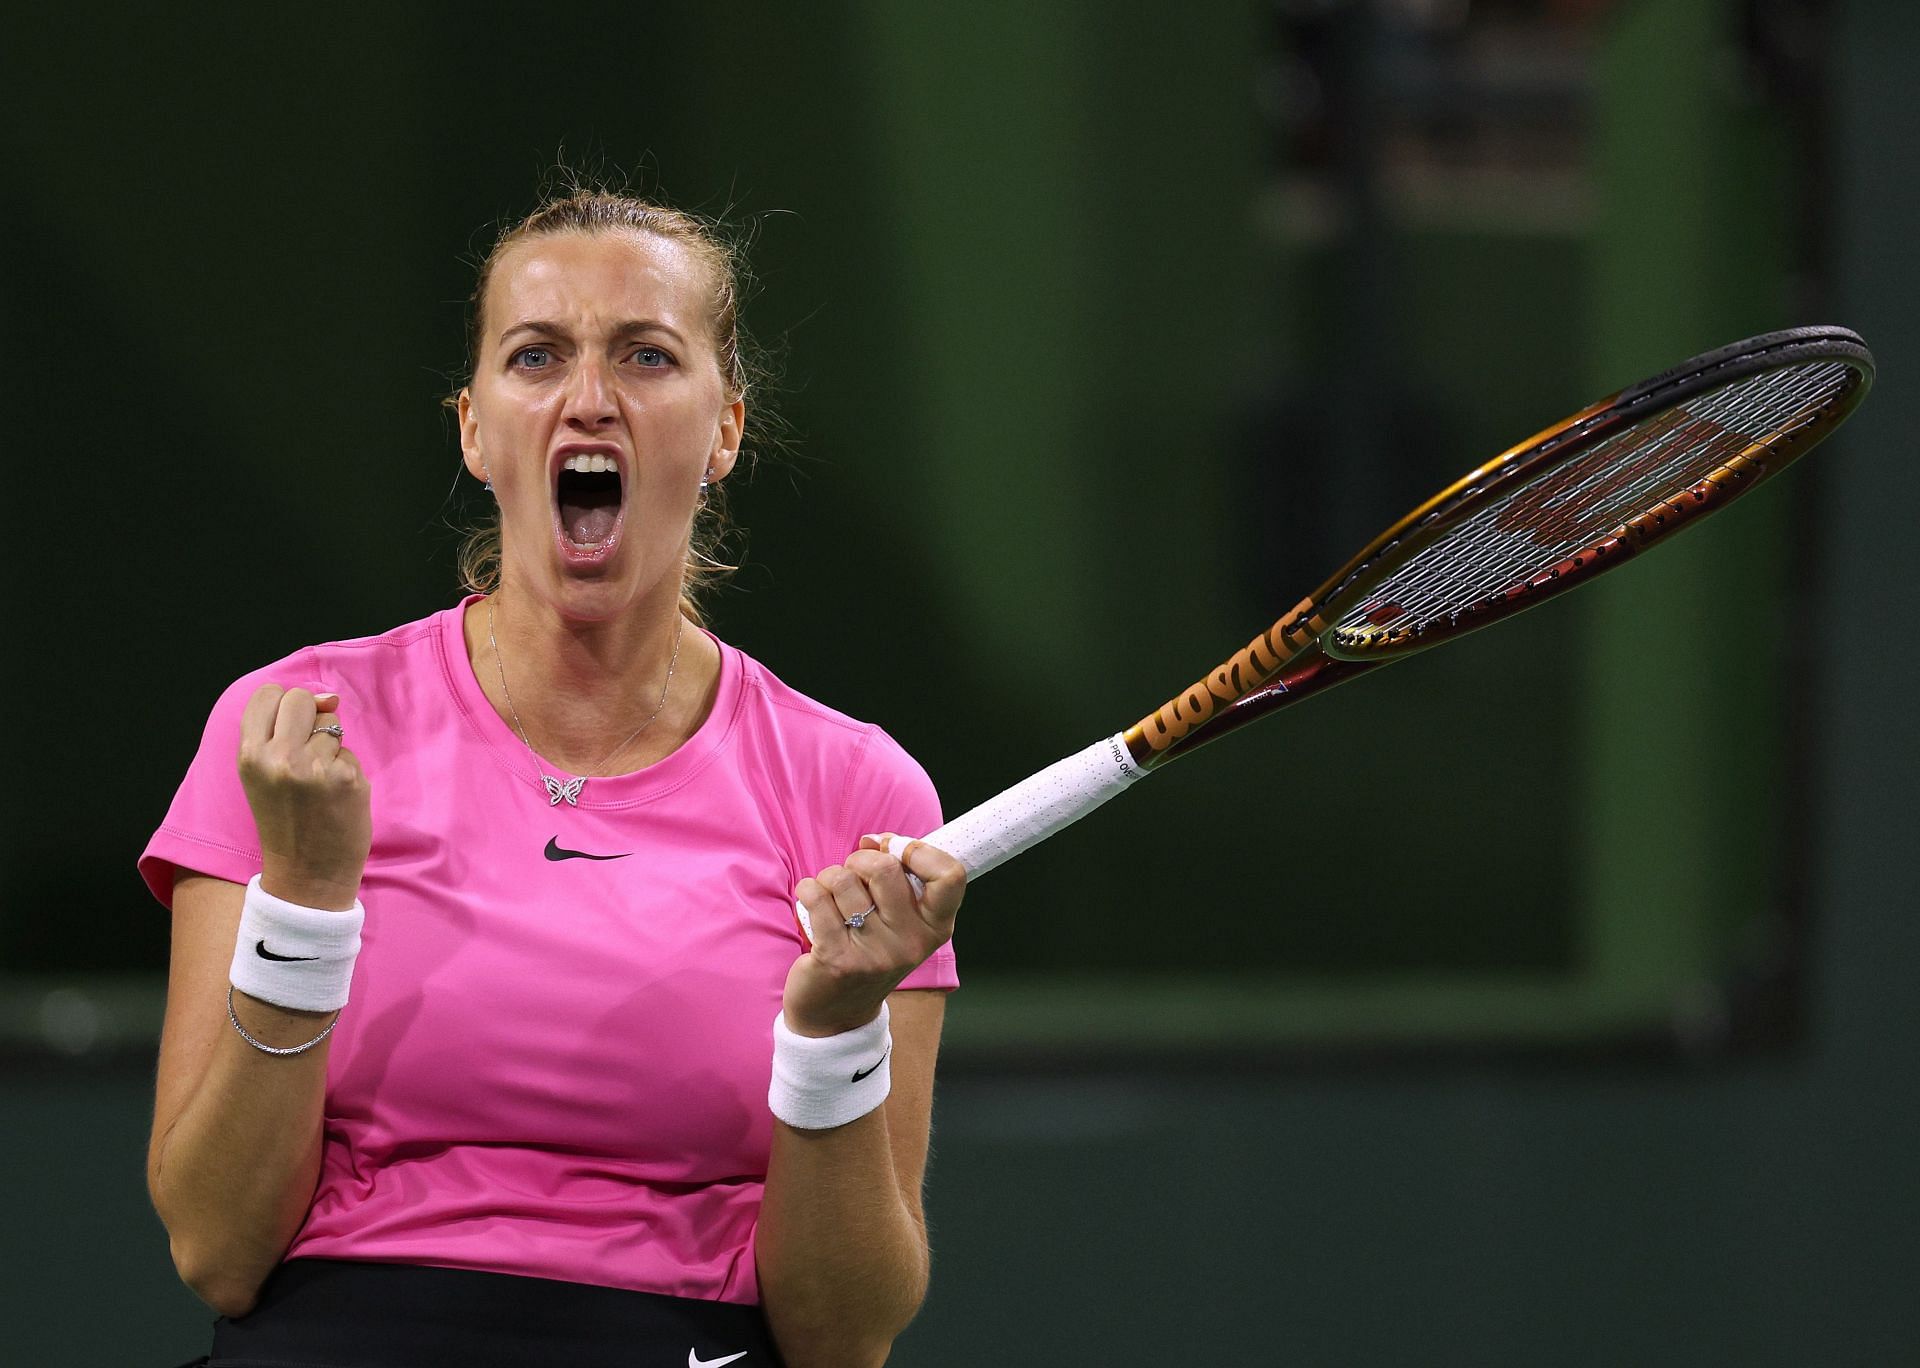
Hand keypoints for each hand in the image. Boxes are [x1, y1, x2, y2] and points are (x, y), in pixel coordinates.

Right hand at [236, 685, 370, 911]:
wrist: (307, 875)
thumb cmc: (286, 821)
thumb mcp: (263, 776)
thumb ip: (282, 733)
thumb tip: (330, 697)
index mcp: (250, 756)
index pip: (268, 694)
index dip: (283, 705)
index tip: (287, 727)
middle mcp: (278, 758)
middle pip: (302, 699)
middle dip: (310, 716)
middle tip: (306, 753)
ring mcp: (314, 767)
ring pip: (331, 724)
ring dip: (330, 747)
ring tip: (318, 782)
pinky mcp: (346, 778)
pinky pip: (349, 753)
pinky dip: (346, 770)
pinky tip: (335, 796)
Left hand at [785, 835, 964, 1037]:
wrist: (836, 1016)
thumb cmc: (869, 953)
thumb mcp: (899, 923)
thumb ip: (897, 879)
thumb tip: (873, 841)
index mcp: (935, 928)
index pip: (950, 875)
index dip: (919, 850)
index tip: (895, 852)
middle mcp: (911, 943)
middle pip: (886, 868)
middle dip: (860, 861)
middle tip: (853, 878)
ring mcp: (875, 954)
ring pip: (843, 880)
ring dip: (829, 880)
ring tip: (831, 901)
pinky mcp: (838, 959)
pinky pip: (816, 897)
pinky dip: (807, 891)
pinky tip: (811, 904)